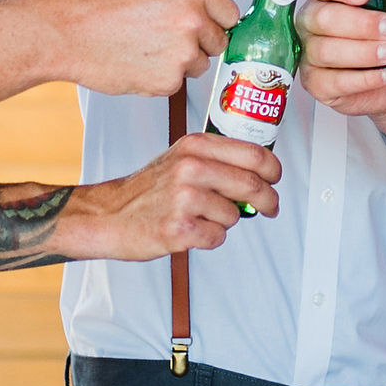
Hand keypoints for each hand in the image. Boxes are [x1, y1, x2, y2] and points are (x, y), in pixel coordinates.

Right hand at [51, 0, 235, 94]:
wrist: (62, 32)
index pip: (229, 11)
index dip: (216, 18)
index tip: (207, 22)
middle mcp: (192, 19)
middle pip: (218, 41)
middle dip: (200, 41)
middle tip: (170, 37)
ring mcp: (181, 53)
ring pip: (197, 65)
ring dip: (180, 61)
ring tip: (146, 49)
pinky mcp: (166, 82)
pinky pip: (174, 83)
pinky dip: (159, 78)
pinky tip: (135, 62)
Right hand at [62, 134, 280, 255]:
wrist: (109, 215)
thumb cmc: (148, 189)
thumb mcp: (180, 157)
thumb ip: (216, 159)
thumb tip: (259, 172)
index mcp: (195, 146)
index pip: (253, 153)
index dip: (273, 169)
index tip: (275, 179)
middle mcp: (191, 167)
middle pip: (252, 185)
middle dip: (268, 200)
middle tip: (270, 207)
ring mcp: (185, 199)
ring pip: (234, 215)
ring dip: (225, 221)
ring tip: (200, 217)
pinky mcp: (179, 229)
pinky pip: (217, 237)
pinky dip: (209, 238)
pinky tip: (190, 231)